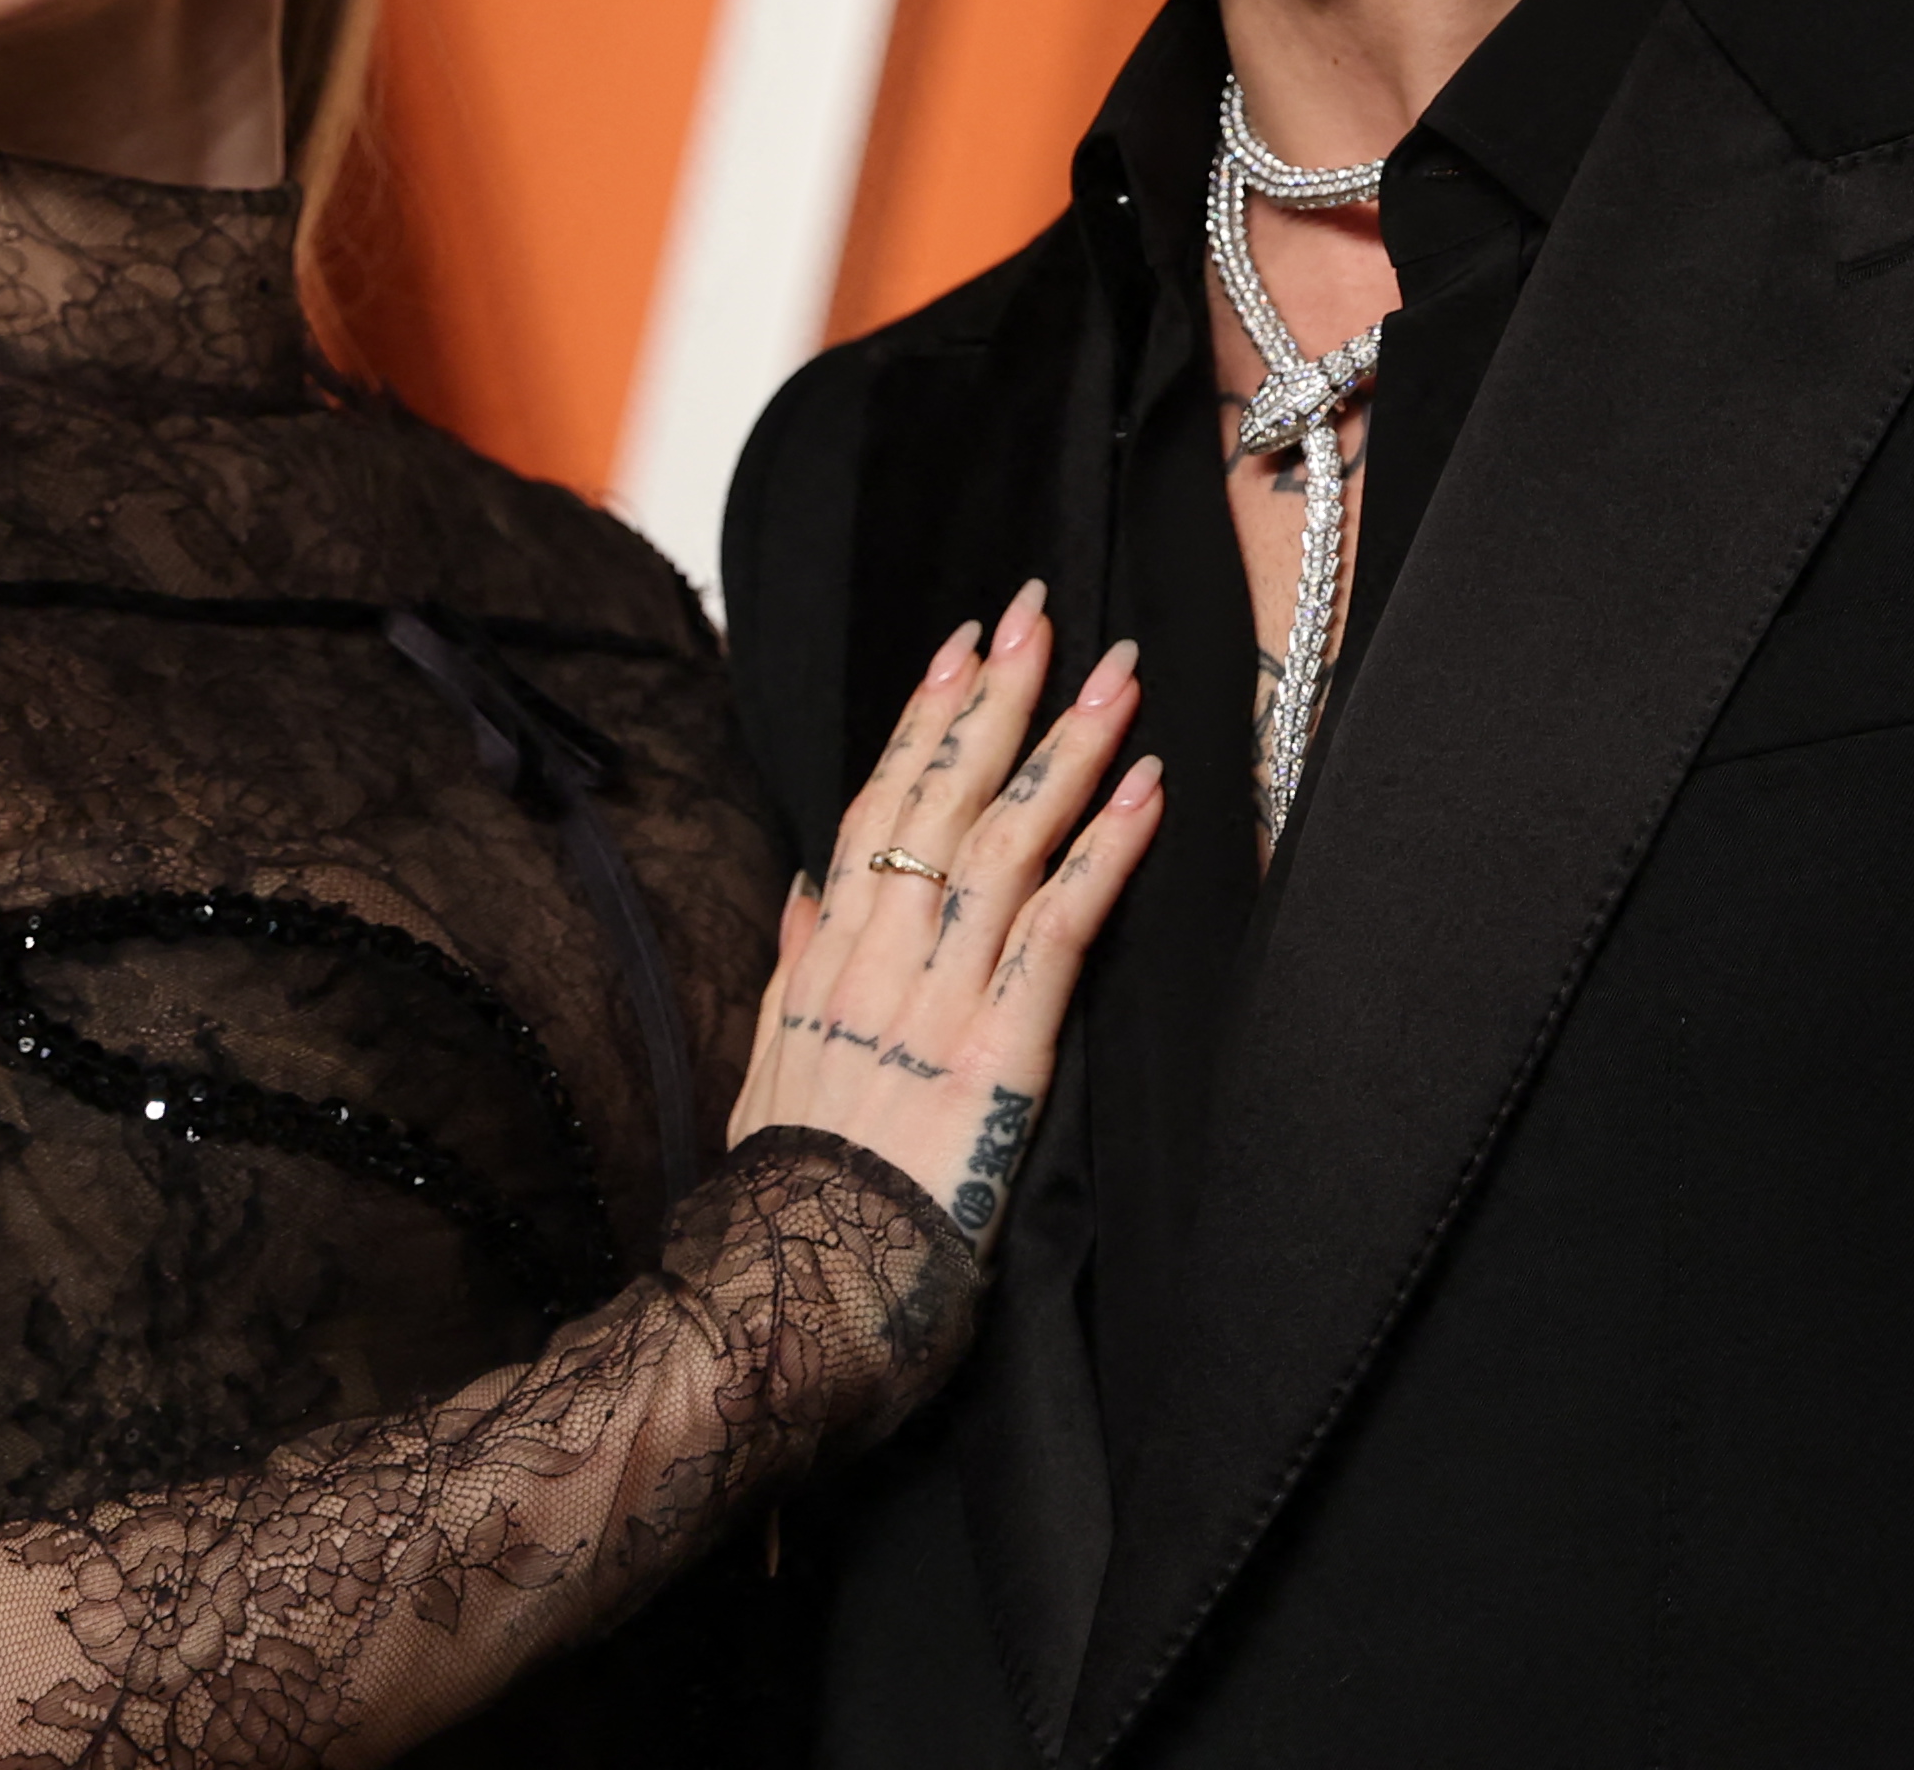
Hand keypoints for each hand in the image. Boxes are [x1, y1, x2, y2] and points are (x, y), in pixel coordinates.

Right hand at [732, 584, 1162, 1244]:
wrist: (784, 1301)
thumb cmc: (784, 1201)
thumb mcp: (768, 1070)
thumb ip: (791, 968)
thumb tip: (804, 888)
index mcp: (825, 961)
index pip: (880, 811)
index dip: (923, 721)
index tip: (961, 646)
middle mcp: (876, 960)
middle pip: (941, 800)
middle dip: (997, 698)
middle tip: (1043, 612)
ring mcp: (935, 1002)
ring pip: (1005, 844)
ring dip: (1066, 750)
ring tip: (1115, 677)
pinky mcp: (995, 1055)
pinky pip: (1056, 931)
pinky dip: (1103, 851)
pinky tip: (1144, 791)